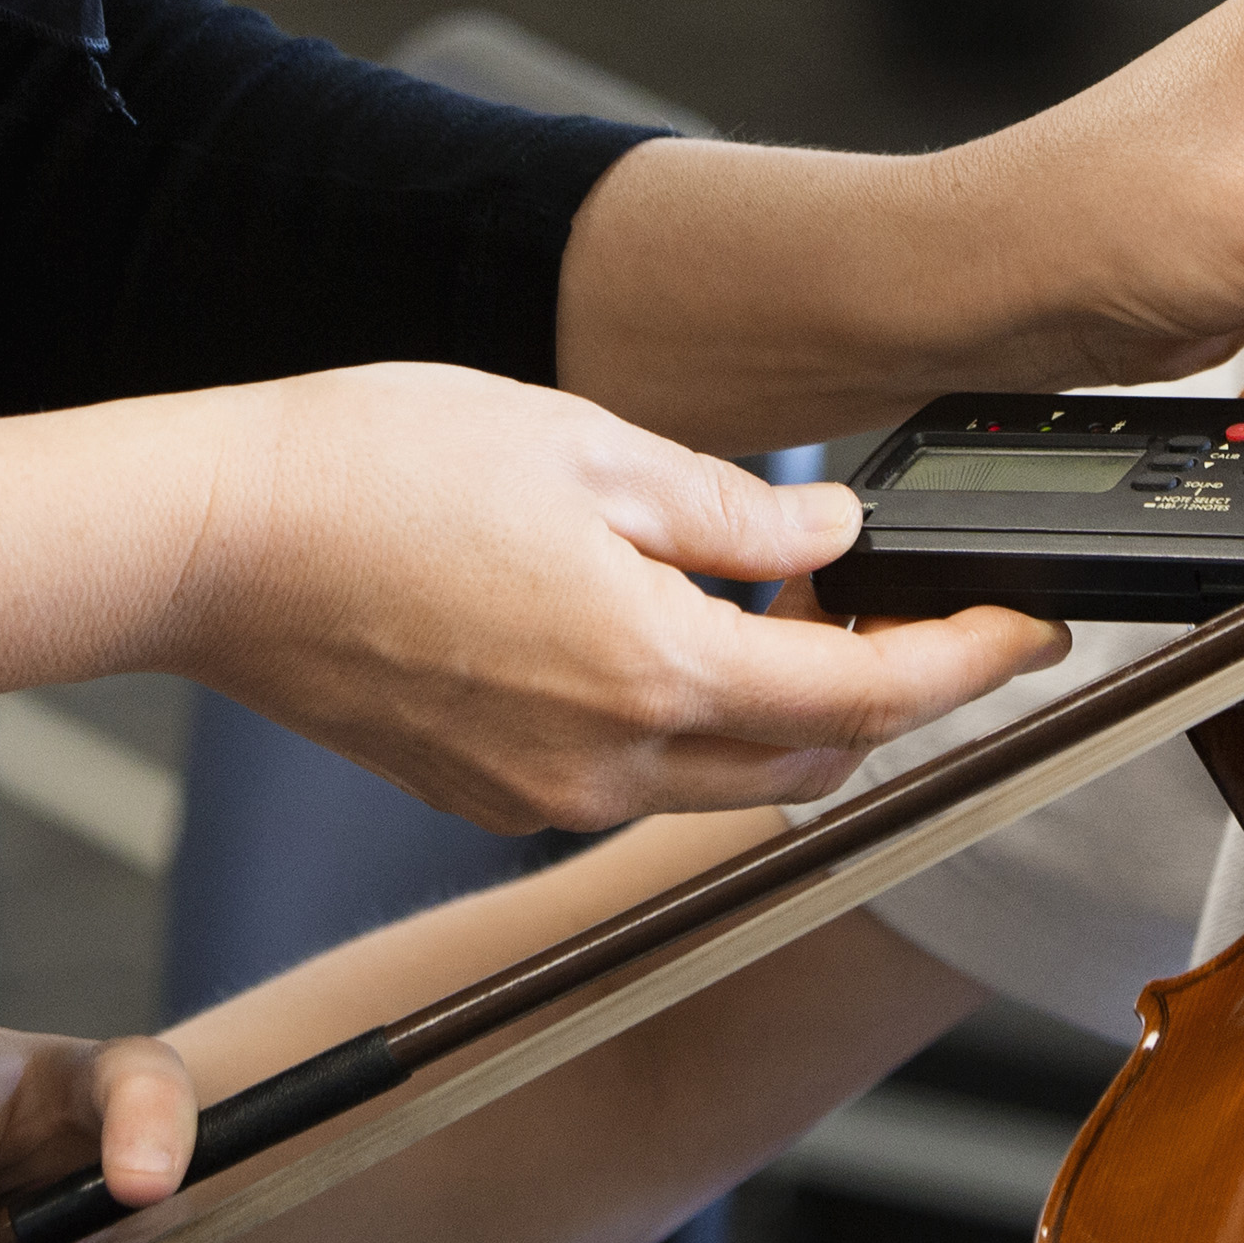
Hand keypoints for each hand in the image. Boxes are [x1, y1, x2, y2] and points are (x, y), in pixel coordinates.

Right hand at [186, 363, 1061, 828]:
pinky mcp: (485, 794)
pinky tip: (670, 634)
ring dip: (787, 709)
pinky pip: (635, 779)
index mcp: (654, 670)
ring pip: (726, 777)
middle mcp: (608, 765)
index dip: (970, 660)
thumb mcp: (589, 446)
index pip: (871, 692)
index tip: (1032, 629)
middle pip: (812, 758)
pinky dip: (690, 722)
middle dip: (891, 695)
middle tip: (917, 603)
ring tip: (789, 600)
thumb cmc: (376, 468)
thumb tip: (837, 531)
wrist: (211, 542)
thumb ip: (735, 508)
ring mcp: (541, 795)